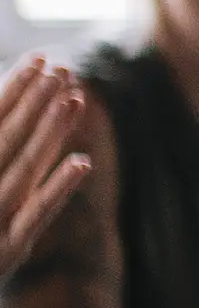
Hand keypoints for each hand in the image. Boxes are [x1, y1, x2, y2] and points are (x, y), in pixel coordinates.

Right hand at [0, 57, 92, 281]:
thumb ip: (7, 145)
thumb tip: (30, 106)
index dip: (14, 88)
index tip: (39, 58)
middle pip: (6, 137)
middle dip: (34, 102)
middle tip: (62, 68)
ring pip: (23, 168)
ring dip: (49, 134)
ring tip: (74, 100)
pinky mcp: (10, 249)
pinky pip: (37, 213)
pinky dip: (59, 187)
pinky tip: (82, 162)